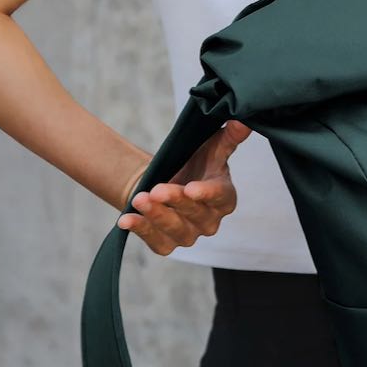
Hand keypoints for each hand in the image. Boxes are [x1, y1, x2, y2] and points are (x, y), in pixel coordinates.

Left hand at [116, 120, 251, 255]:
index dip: (206, 194)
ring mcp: (189, 234)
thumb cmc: (195, 165)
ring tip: (139, 199)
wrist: (167, 180)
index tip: (191, 189)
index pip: (219, 196)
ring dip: (156, 216)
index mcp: (224, 197)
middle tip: (157, 190)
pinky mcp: (167, 244)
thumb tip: (240, 121)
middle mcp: (209, 220)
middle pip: (194, 213)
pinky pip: (156, 241)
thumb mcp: (212, 148)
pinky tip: (126, 220)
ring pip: (175, 229)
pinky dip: (141, 230)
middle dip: (174, 201)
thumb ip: (228, 138)